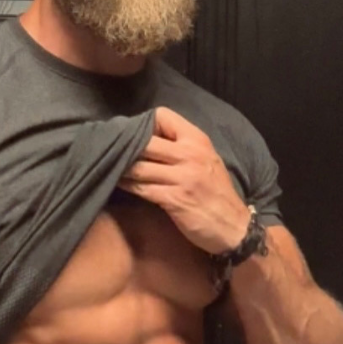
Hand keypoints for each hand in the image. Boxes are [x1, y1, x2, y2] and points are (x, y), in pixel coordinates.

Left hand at [118, 106, 250, 254]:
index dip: (144, 124)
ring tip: (109, 167)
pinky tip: (118, 184)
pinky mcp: (174, 199)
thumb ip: (183, 147)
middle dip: (124, 146)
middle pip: (145, 141)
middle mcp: (190, 155)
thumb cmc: (217, 194)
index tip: (134, 136)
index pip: (163, 116)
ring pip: (138, 166)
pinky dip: (126, 186)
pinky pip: (141, 188)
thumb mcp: (206, 161)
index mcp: (198, 140)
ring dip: (121, 168)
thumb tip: (149, 138)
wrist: (233, 227)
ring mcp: (182, 177)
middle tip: (110, 151)